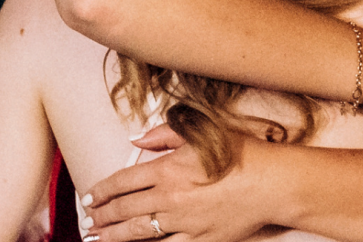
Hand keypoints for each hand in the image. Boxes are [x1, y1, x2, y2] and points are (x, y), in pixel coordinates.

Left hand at [81, 126, 270, 241]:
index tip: (90, 198)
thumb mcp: (200, 131)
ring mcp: (184, 222)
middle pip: (125, 208)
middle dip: (102, 216)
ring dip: (114, 235)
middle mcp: (170, 197)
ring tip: (98, 238)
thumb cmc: (241, 153)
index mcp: (167, 168)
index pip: (122, 181)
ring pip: (139, 231)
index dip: (101, 191)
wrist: (272, 182)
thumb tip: (135, 140)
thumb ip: (163, 134)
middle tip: (90, 221)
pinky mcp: (200, 239)